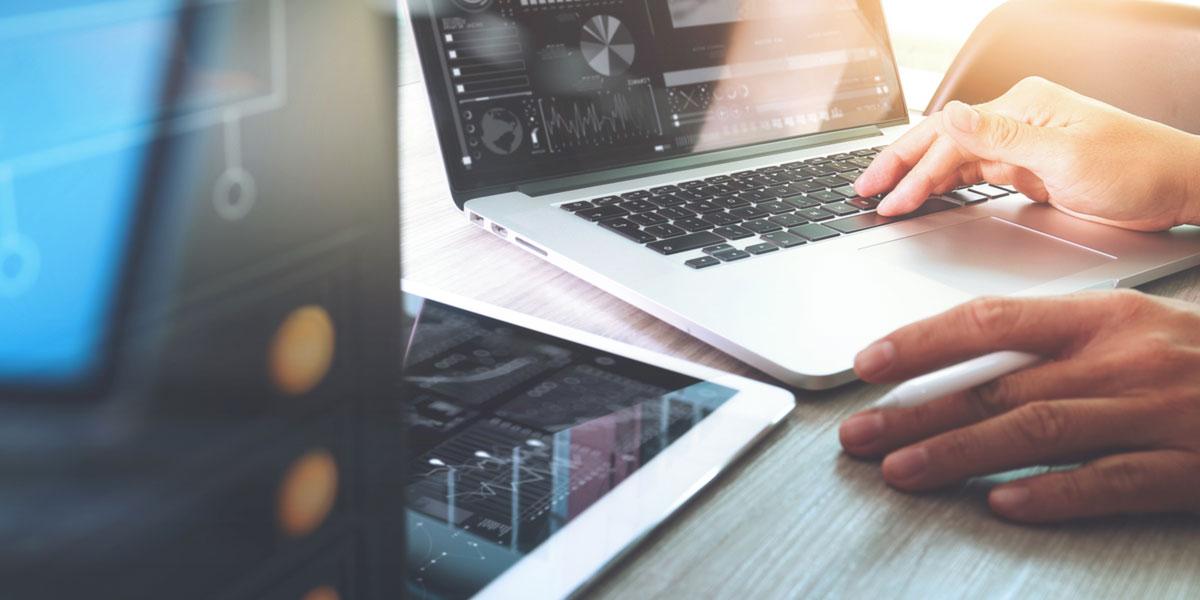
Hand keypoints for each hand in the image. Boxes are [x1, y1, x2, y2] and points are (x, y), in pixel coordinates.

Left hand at [838, 290, 1199, 522]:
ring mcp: (1155, 412)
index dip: (921, 342)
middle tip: (856, 433)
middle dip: (917, 410)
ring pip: (1037, 430)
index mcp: (1103, 317)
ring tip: (900, 471)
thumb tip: (965, 360)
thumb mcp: (1131, 330)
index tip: (867, 363)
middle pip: (999, 384)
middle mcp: (1122, 359)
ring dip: (958, 452)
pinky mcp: (1188, 466)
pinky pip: (1111, 481)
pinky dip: (1053, 492)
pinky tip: (1002, 504)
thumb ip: (1055, 343)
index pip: (991, 321)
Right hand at [857, 76, 1199, 230]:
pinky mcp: (1029, 166)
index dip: (911, 169)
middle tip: (863, 191)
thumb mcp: (1068, 158)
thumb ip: (1003, 137)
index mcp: (1023, 107)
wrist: (1182, 187)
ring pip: (954, 159)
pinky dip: (945, 185)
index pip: (949, 135)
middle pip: (942, 141)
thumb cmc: (1139, 170)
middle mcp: (1018, 119)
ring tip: (884, 199)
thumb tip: (951, 114)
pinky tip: (925, 196)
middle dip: (899, 166)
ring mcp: (1022, 143)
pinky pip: (974, 173)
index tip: (884, 198)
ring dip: (918, 179)